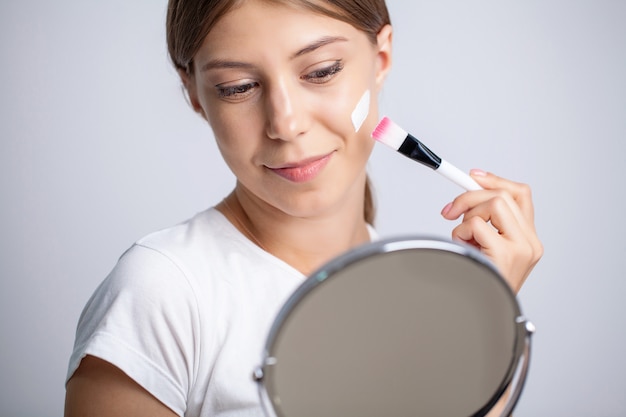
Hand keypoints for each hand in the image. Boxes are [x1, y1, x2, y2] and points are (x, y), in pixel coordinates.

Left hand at [440, 169, 542, 292]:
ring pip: (493, 203)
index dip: (496, 181)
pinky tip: (462, 248)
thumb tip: (466, 198)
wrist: (478, 317)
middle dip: (470, 196)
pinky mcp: (506, 253)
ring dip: (467, 216)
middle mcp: (530, 243)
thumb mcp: (484, 248)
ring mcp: (521, 248)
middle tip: (450, 210)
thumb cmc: (478, 284)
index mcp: (528, 240)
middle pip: (504, 194)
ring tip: (463, 238)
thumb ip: (484, 223)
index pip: (521, 195)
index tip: (473, 176)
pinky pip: (476, 224)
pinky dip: (461, 232)